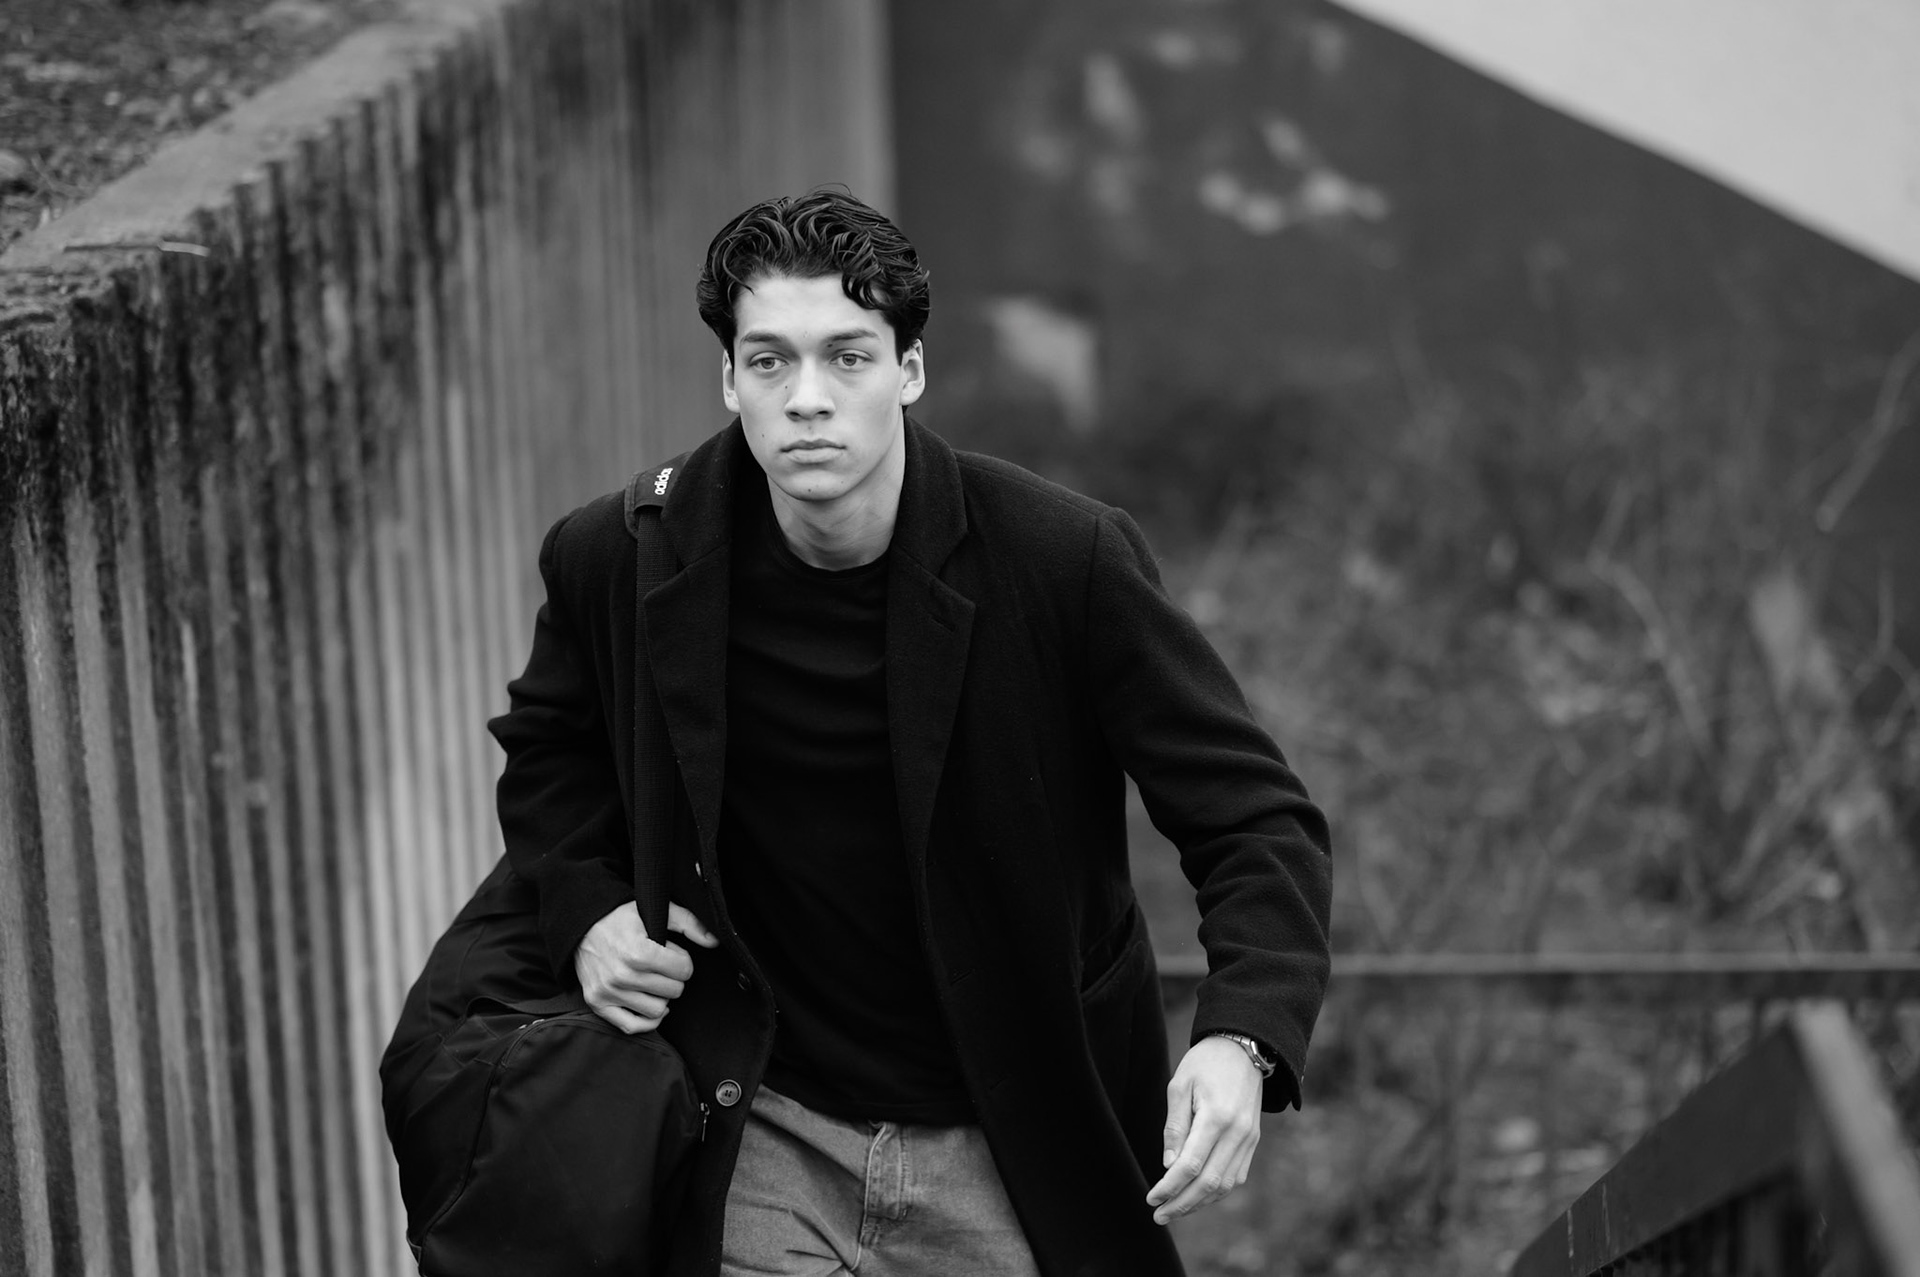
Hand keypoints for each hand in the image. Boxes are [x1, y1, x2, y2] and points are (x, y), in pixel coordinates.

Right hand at [574, 901, 719, 1032]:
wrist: (582, 925)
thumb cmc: (621, 918)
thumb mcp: (656, 910)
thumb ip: (688, 923)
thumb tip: (714, 941)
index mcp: (638, 952)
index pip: (684, 970)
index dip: (683, 960)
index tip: (672, 953)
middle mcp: (622, 975)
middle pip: (673, 991)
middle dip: (674, 977)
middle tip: (663, 966)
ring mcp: (608, 992)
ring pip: (657, 1011)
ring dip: (661, 997)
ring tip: (653, 980)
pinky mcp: (598, 1003)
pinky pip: (632, 1026)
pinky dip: (647, 1021)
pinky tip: (651, 1003)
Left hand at [1146, 1035, 1264, 1224]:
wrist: (1243, 1048)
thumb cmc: (1205, 1063)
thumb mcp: (1179, 1086)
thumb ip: (1175, 1127)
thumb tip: (1169, 1166)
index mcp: (1216, 1117)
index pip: (1190, 1165)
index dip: (1169, 1187)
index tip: (1151, 1199)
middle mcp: (1237, 1133)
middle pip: (1208, 1183)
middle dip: (1182, 1204)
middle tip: (1159, 1216)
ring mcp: (1249, 1139)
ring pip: (1224, 1185)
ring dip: (1199, 1203)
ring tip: (1175, 1210)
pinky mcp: (1253, 1141)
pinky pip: (1235, 1176)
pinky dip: (1216, 1192)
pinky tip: (1197, 1196)